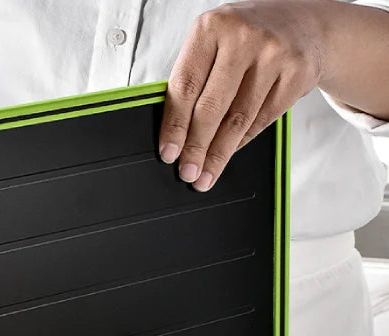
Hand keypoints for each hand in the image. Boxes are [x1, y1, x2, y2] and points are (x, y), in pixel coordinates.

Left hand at [159, 0, 325, 191]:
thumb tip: (175, 132)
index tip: (168, 153)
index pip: (185, 86)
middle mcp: (243, 37)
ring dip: (218, 154)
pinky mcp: (297, 74)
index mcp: (212, 27)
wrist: (304, 22)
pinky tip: (228, 154)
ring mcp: (274, 55)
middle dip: (196, 147)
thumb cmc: (247, 38)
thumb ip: (194, 78)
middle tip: (187, 172)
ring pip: (237, 119)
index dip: (174, 126)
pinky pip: (261, 120)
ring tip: (205, 175)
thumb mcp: (214, 43)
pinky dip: (241, 142)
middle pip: (211, 107)